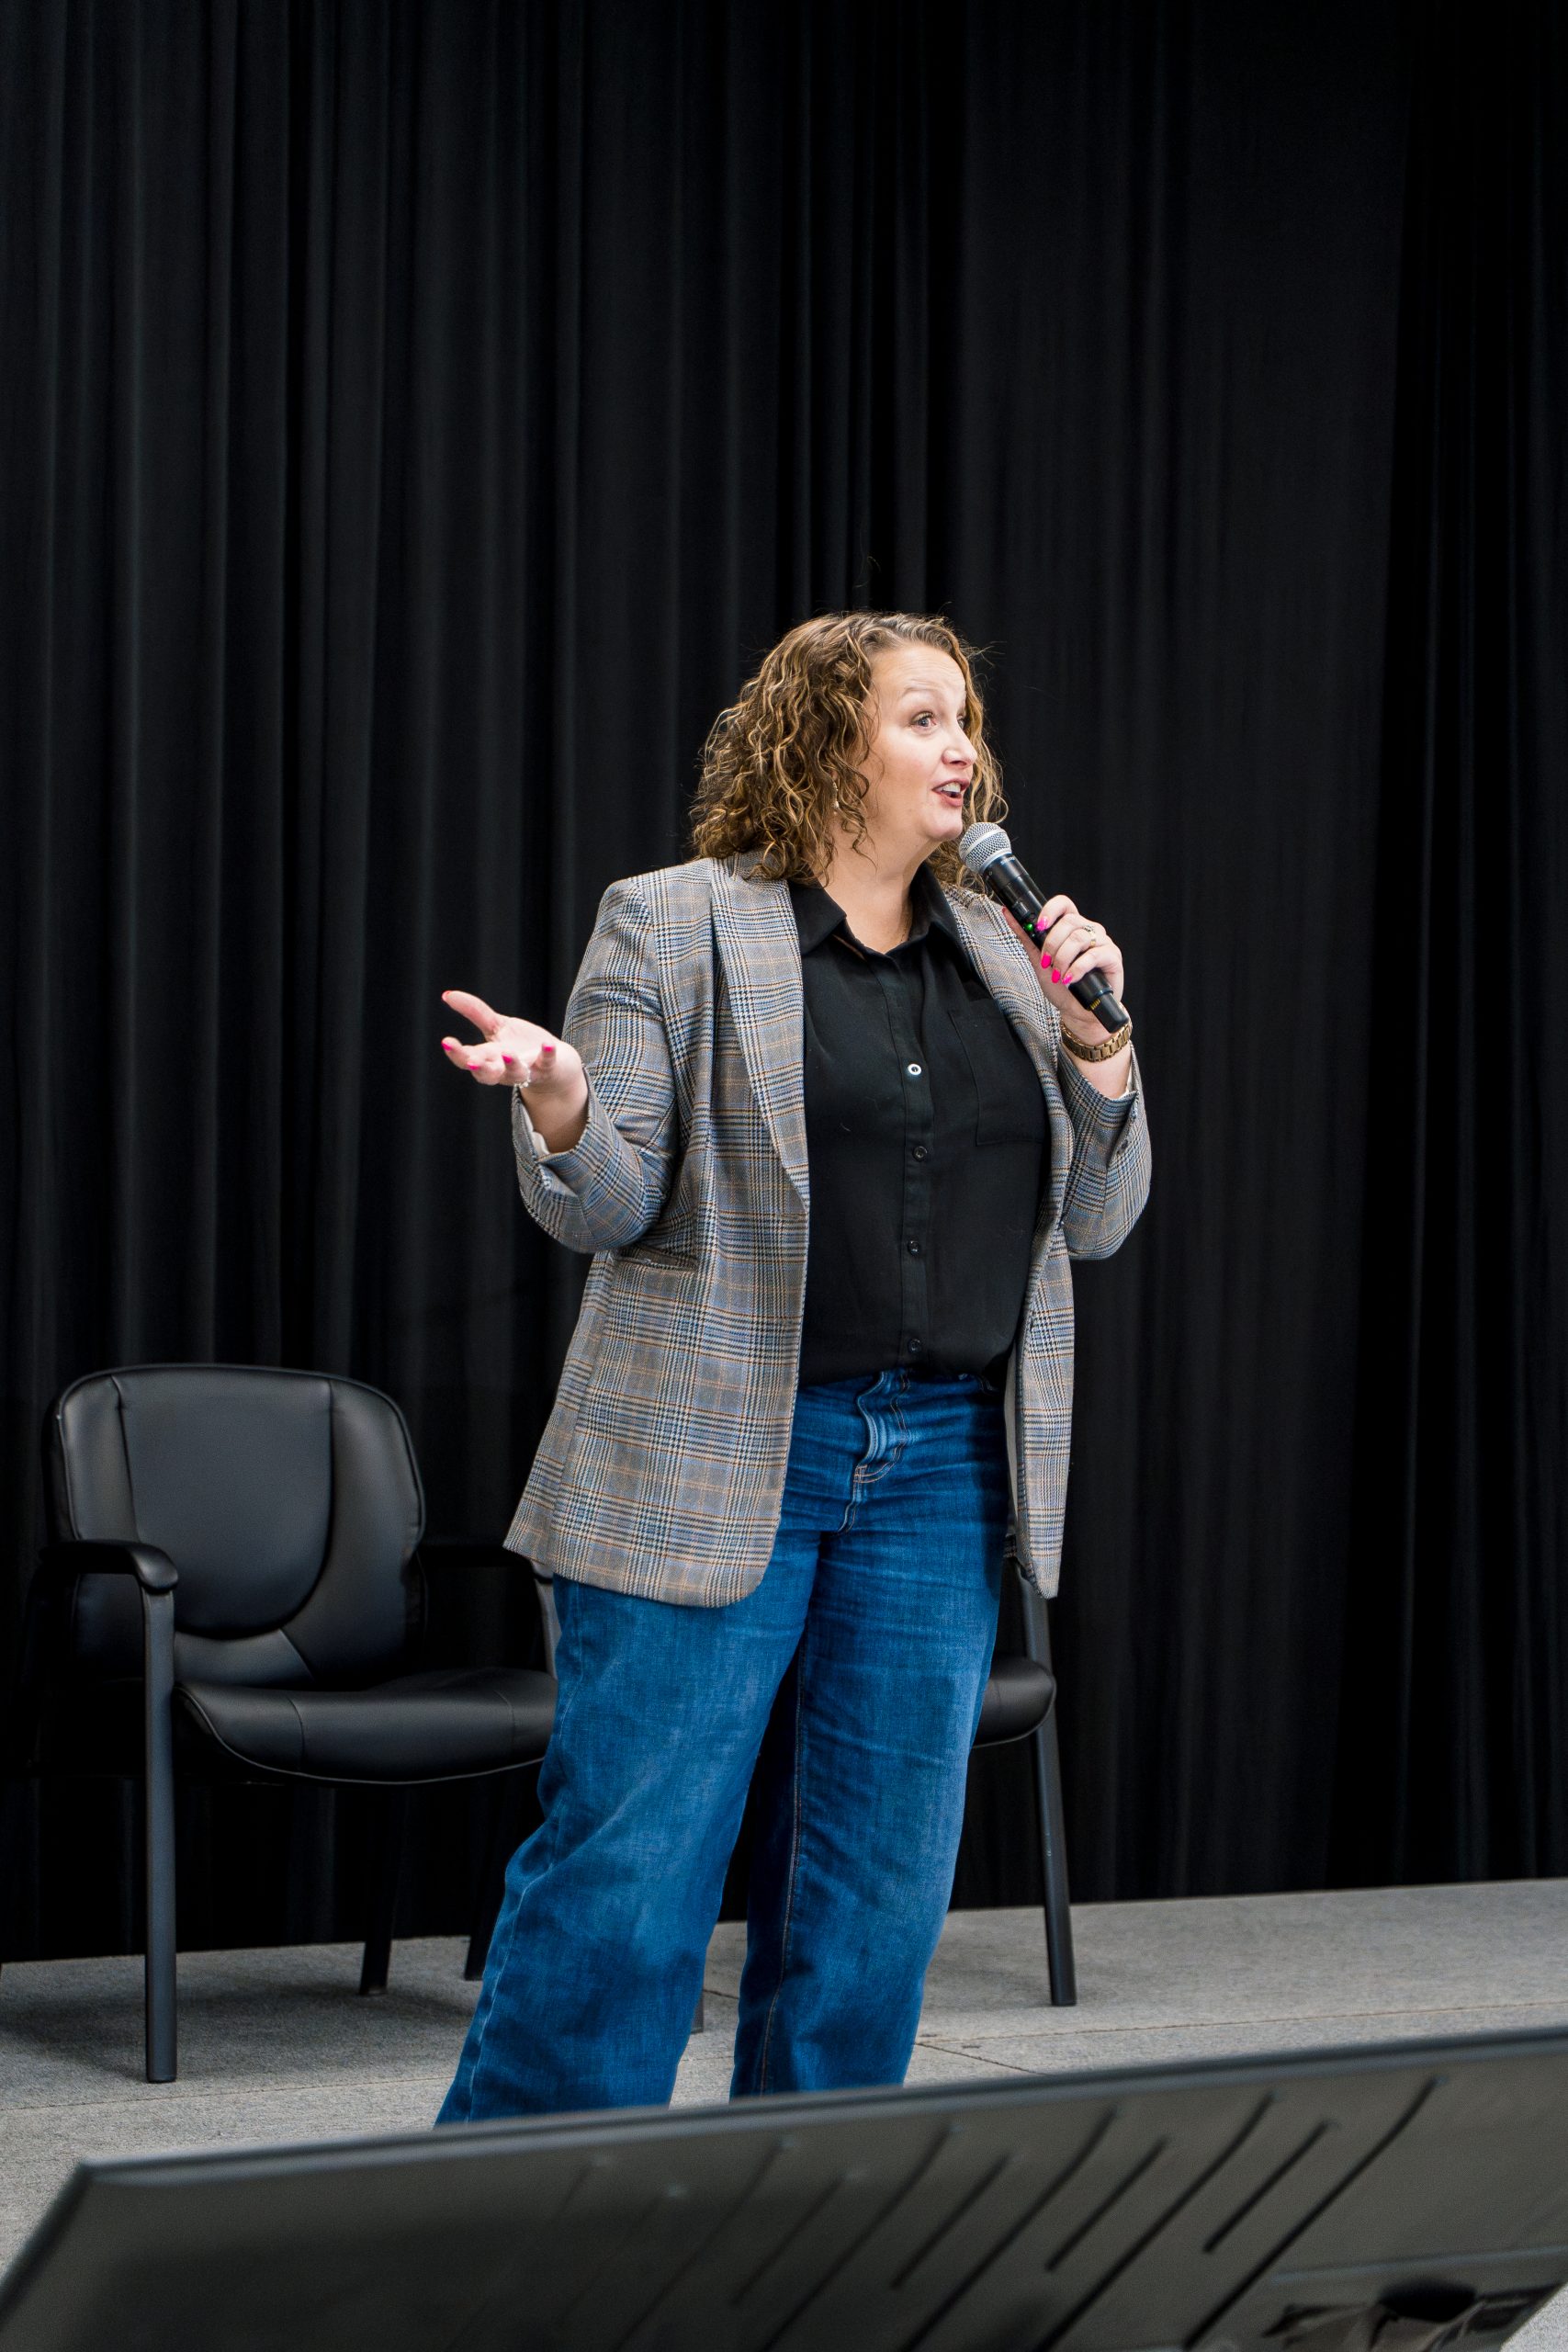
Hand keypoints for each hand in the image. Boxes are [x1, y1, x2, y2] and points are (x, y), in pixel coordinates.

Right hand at [439, 990, 585, 1099]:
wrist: (555, 1064)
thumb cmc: (519, 1045)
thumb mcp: (496, 1026)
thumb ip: (474, 1012)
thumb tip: (447, 994)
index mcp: (489, 1058)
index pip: (468, 1059)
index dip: (457, 1053)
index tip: (446, 1042)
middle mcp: (504, 1070)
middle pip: (487, 1074)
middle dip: (479, 1068)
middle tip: (471, 1062)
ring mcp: (527, 1070)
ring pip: (516, 1074)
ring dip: (511, 1065)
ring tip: (506, 1054)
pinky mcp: (547, 1067)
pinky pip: (547, 1063)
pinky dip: (547, 1055)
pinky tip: (548, 1045)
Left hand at [1003, 897, 1127, 1035]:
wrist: (1077, 1011)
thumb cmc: (1061, 986)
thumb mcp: (1038, 960)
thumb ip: (1026, 936)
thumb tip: (1008, 913)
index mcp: (1072, 927)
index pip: (1064, 904)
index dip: (1051, 910)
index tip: (1039, 926)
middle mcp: (1089, 930)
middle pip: (1070, 921)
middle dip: (1052, 944)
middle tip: (1047, 962)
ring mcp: (1103, 942)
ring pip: (1080, 938)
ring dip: (1063, 959)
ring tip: (1058, 975)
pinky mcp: (1113, 957)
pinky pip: (1094, 955)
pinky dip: (1077, 969)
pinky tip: (1069, 979)